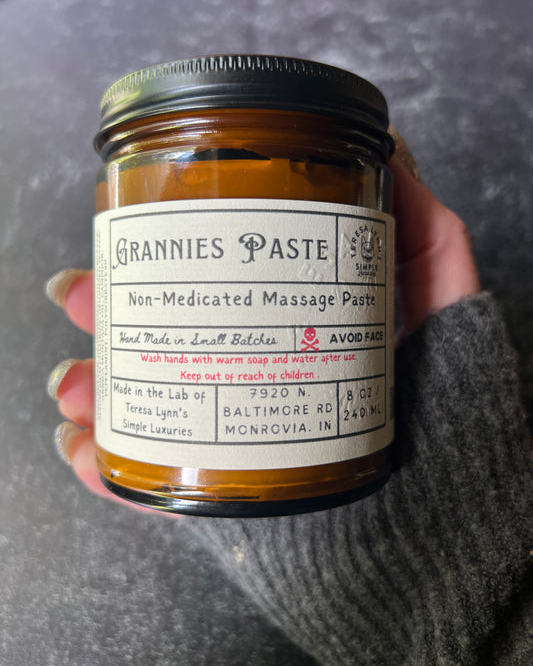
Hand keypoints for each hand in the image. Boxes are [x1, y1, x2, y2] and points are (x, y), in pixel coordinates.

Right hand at [46, 133, 479, 507]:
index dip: (166, 261)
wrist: (445, 520)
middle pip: (164, 338)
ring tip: (73, 384)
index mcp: (290, 333)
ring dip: (94, 387)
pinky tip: (85, 448)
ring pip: (146, 405)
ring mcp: (234, 437)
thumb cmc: (452, 410)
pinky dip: (110, 467)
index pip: (214, 287)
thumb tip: (392, 149)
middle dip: (106, 314)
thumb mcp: (444, 304)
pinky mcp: (227, 494)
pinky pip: (156, 482)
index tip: (133, 234)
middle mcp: (253, 378)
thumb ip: (427, 233)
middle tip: (76, 295)